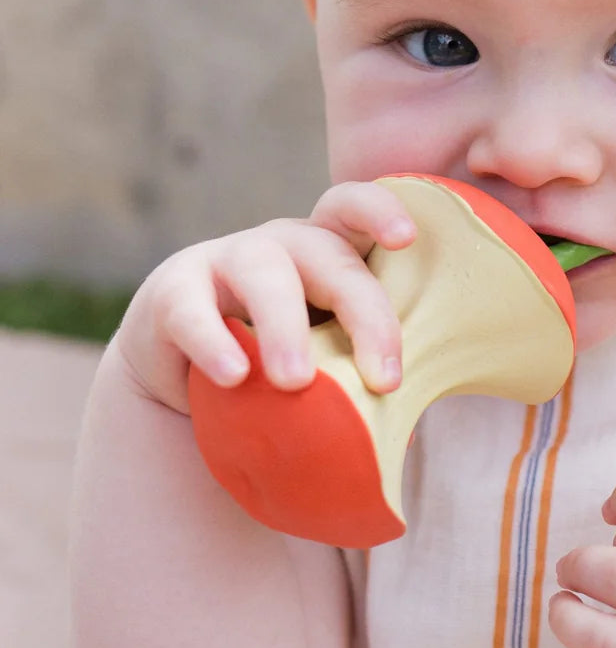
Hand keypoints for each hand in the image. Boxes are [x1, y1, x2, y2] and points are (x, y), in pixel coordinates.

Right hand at [114, 181, 415, 414]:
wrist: (183, 378)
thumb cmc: (278, 362)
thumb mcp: (325, 358)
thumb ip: (360, 375)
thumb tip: (410, 436)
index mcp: (330, 252)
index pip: (357, 211)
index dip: (382, 212)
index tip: (407, 240)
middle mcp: (284, 245)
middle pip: (329, 255)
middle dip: (363, 312)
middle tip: (384, 379)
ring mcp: (225, 261)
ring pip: (264, 273)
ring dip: (285, 327)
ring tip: (297, 382)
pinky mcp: (172, 293)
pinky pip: (192, 310)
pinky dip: (212, 342)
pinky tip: (232, 377)